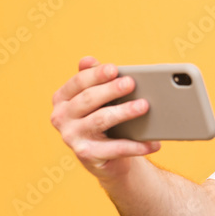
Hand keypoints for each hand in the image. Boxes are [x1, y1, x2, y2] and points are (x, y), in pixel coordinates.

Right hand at [50, 56, 159, 181]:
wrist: (104, 155)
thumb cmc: (101, 117)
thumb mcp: (96, 97)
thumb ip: (93, 78)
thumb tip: (87, 60)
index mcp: (63, 99)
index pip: (78, 82)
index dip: (96, 74)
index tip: (114, 69)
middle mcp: (61, 117)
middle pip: (88, 99)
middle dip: (111, 90)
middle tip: (131, 83)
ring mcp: (72, 137)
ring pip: (100, 120)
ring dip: (124, 112)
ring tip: (144, 106)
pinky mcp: (86, 154)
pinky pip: (116, 148)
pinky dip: (136, 145)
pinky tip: (153, 142)